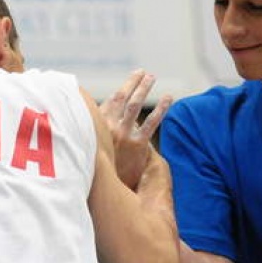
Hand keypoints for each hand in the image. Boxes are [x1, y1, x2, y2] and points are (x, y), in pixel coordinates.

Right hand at [99, 70, 171, 188]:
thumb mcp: (92, 145)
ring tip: (151, 77)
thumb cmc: (99, 166)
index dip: (124, 86)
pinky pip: (151, 123)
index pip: (111, 99)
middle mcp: (108, 126)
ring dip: (144, 88)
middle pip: (122, 98)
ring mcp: (123, 134)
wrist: (105, 189)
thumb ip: (98, 128)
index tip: (133, 75)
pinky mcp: (137, 145)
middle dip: (134, 83)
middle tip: (144, 73)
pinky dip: (161, 109)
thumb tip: (104, 114)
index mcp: (96, 124)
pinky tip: (169, 98)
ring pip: (134, 105)